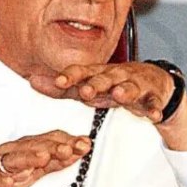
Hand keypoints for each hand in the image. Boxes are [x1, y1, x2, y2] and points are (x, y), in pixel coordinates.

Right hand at [0, 131, 91, 186]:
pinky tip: (10, 183)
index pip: (45, 142)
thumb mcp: (25, 171)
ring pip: (11, 162)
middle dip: (54, 147)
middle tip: (74, 147)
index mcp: (19, 151)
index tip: (87, 143)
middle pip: (32, 148)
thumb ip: (49, 163)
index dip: (66, 142)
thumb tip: (77, 151)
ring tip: (45, 159)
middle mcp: (5, 156)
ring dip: (28, 159)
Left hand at [32, 62, 179, 120]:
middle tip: (86, 91)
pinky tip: (153, 114)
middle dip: (96, 84)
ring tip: (120, 95)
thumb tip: (32, 80)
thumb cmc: (115, 85)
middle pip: (106, 78)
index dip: (71, 76)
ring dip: (125, 91)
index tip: (58, 81)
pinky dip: (154, 108)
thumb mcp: (89, 86)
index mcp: (99, 74)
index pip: (83, 71)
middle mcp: (117, 76)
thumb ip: (63, 88)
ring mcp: (136, 85)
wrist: (153, 82)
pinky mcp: (152, 97)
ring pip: (131, 87)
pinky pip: (154, 103)